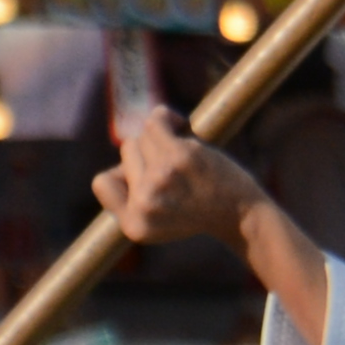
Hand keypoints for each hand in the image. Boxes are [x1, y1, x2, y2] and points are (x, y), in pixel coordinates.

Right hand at [95, 98, 271, 247]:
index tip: (149, 182)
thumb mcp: (157, 220)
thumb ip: (131, 192)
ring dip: (163, 139)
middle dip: (151, 155)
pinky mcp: (178, 158)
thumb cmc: (200, 210)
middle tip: (180, 174)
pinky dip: (168, 118)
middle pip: (127, 153)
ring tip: (185, 158)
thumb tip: (126, 147)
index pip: (101, 182)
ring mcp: (159, 179)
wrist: (243, 215)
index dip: (123, 176)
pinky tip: (182, 127)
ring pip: (143, 136)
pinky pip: (155, 121)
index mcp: (133, 226)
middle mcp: (142, 204)